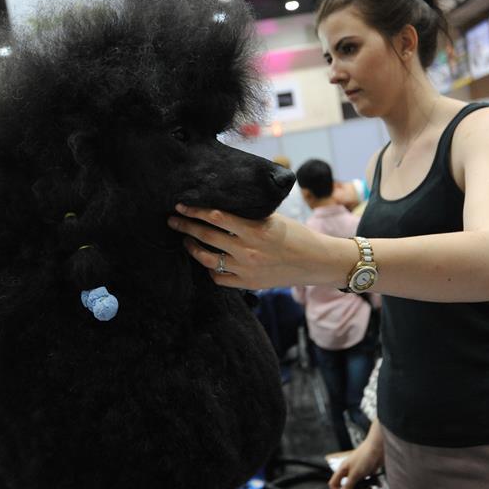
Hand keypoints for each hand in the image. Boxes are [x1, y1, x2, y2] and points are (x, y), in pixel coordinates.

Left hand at [167, 204, 348, 289]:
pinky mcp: (249, 283)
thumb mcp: (274, 219)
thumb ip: (248, 216)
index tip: (182, 205)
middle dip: (186, 227)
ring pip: (208, 259)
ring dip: (193, 248)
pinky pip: (220, 278)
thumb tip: (222, 207)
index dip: (196, 210)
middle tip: (172, 220)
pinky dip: (211, 270)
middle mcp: (248, 249)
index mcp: (255, 229)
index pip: (217, 216)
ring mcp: (246, 268)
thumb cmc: (296, 235)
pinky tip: (209, 262)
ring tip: (186, 241)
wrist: (315, 262)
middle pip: (207, 236)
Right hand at [328, 421, 383, 488]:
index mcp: (342, 470)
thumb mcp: (355, 474)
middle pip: (348, 487)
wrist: (378, 448)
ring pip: (359, 485)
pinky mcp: (367, 471)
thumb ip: (347, 485)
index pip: (334, 483)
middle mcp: (349, 471)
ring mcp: (358, 471)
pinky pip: (368, 481)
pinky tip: (378, 484)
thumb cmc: (364, 457)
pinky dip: (372, 484)